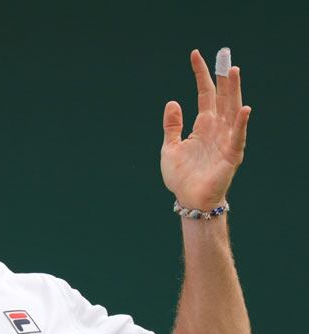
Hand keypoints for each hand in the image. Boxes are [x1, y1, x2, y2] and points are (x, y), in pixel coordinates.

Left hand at [161, 49, 250, 210]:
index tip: (195, 55)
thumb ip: (172, 126)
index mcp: (203, 125)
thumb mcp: (169, 147)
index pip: (205, 94)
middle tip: (224, 55)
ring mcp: (225, 140)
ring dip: (234, 92)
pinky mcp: (231, 155)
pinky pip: (237, 136)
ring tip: (234, 72)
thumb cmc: (180, 176)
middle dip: (223, 77)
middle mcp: (216, 129)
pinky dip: (240, 123)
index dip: (201, 75)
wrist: (188, 199)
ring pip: (232, 111)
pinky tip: (243, 109)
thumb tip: (173, 101)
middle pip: (222, 97)